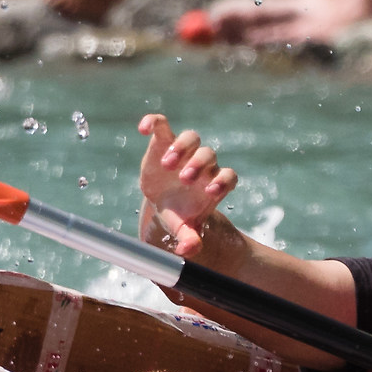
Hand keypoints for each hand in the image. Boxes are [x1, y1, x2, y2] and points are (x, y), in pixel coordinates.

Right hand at [136, 115, 239, 257]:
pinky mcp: (163, 140)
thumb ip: (189, 238)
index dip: (222, 181)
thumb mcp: (183, 227)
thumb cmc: (180, 214)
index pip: (228, 176)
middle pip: (208, 155)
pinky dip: (154, 122)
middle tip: (184, 180)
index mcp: (213, 184)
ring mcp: (184, 151)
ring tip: (167, 165)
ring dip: (182, 148)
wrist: (166, 201)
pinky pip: (161, 125)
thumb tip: (189, 249)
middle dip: (198, 165)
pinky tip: (144, 128)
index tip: (211, 192)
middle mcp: (202, 164)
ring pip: (191, 138)